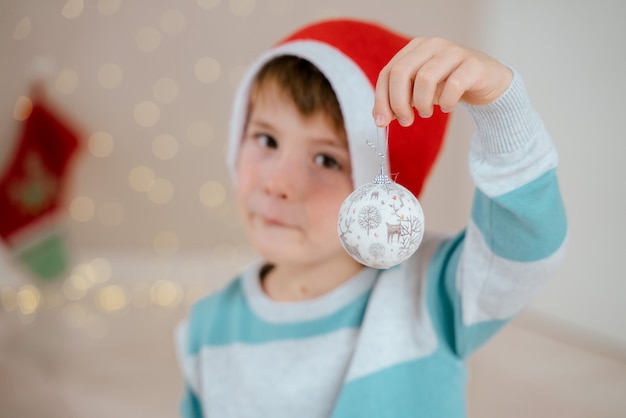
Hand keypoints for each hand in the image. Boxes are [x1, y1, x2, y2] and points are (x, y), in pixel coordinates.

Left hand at [372, 37, 512, 126]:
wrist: (487, 82)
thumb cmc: (448, 86)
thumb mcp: (419, 93)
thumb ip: (399, 102)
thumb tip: (379, 118)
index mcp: (414, 49)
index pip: (387, 73)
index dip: (381, 99)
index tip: (382, 122)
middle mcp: (432, 46)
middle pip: (401, 72)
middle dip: (398, 102)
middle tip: (406, 121)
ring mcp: (453, 52)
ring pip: (425, 77)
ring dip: (422, 103)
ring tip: (426, 113)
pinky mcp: (473, 64)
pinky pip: (454, 84)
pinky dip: (446, 102)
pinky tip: (447, 107)